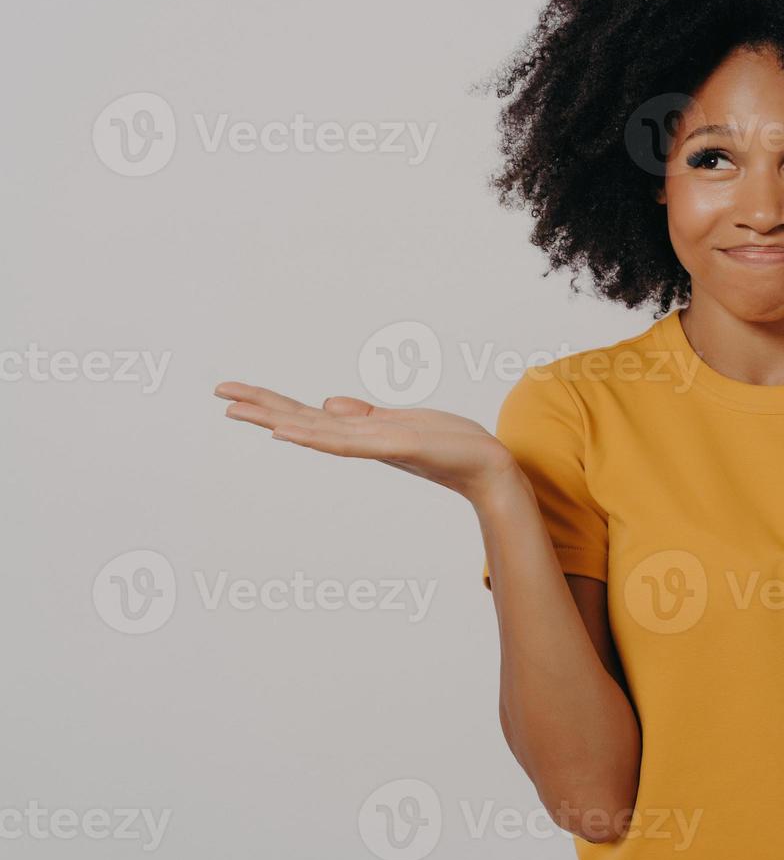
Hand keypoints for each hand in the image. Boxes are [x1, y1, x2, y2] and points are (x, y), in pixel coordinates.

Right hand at [214, 381, 519, 500]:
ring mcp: (375, 446)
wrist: (487, 466)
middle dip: (261, 407)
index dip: (270, 403)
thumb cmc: (448, 445)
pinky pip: (352, 441)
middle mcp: (361, 441)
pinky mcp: (398, 447)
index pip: (306, 415)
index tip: (232, 394)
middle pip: (301, 421)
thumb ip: (363, 415)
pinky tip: (294, 431)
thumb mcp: (399, 422)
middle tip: (220, 395)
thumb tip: (326, 403)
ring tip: (243, 411)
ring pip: (318, 432)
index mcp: (359, 433)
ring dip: (279, 420)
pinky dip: (320, 436)